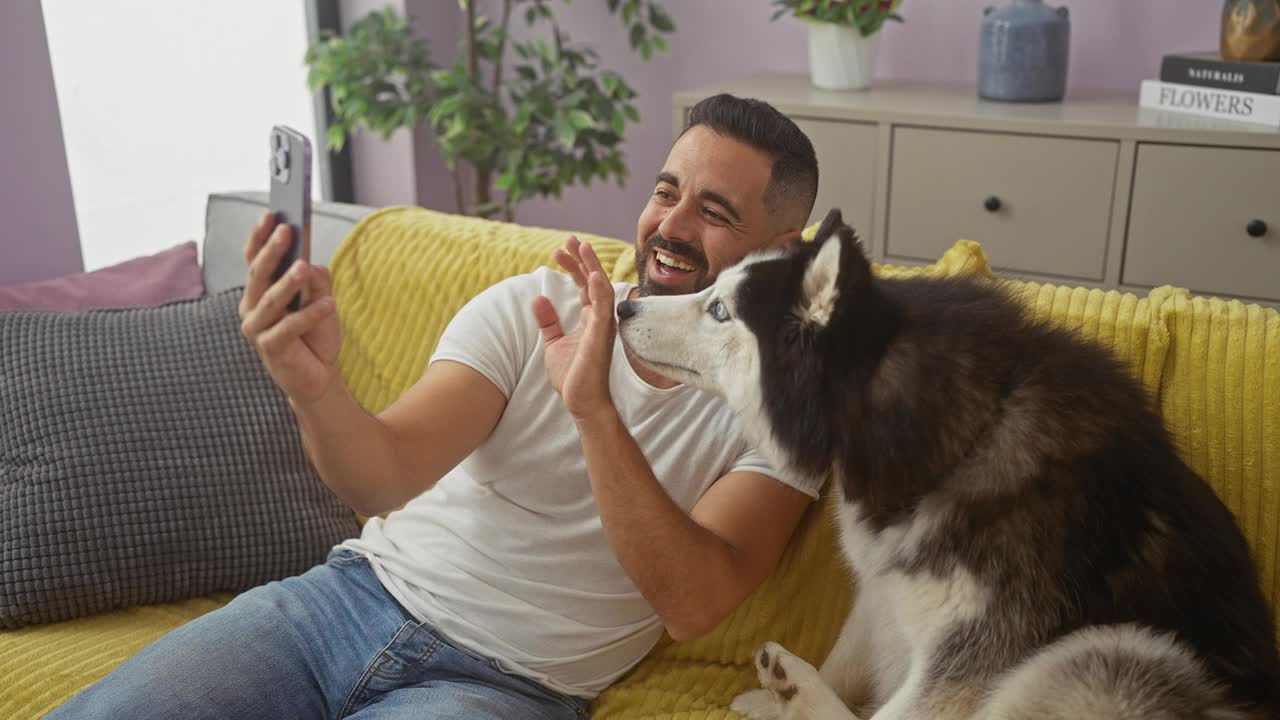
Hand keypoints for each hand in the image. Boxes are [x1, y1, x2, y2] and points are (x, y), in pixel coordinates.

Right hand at [238, 211, 341, 405]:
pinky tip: (329, 304)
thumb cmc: (315, 335)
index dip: (260, 237)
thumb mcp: (321, 301)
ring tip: (303, 266)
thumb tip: (309, 263)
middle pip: (259, 274)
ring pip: (271, 300)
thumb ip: (315, 281)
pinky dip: (310, 315)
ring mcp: (258, 329)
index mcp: (259, 292)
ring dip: (288, 282)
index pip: (255, 259)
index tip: (271, 213)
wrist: (318, 376)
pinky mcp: (270, 349)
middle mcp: (252, 308)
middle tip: (286, 230)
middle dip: (272, 251)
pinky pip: (289, 328)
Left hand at [533, 237, 616, 421]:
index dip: (573, 267)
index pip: (584, 286)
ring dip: (591, 267)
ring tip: (581, 247)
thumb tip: (538, 299)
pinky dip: (599, 291)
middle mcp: (599, 319)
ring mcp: (602, 327)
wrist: (581, 402)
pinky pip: (603, 310)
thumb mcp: (553, 343)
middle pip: (593, 281)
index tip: (559, 250)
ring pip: (601, 289)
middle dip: (582, 259)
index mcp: (590, 319)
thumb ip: (548, 321)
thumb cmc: (572, 376)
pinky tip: (593, 275)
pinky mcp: (601, 338)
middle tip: (570, 239)